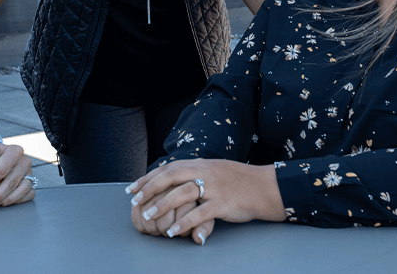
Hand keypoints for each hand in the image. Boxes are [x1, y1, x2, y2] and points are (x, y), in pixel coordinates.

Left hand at [0, 141, 35, 206]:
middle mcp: (24, 162)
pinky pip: (29, 194)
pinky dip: (17, 200)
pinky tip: (4, 202)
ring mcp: (29, 173)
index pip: (2, 169)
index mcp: (14, 151)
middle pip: (12, 181)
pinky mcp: (30, 182)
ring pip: (23, 189)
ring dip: (7, 199)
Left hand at [126, 159, 285, 244]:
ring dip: (163, 205)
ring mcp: (214, 187)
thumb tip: (173, 178)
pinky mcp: (223, 203)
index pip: (167, 168)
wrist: (264, 187)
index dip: (148, 178)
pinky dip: (184, 223)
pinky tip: (173, 232)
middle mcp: (205, 172)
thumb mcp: (214, 170)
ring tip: (148, 215)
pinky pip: (199, 214)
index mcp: (200, 164)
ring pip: (182, 193)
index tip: (132, 188)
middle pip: (170, 176)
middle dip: (149, 189)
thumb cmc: (238, 181)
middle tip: (135, 201)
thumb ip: (194, 173)